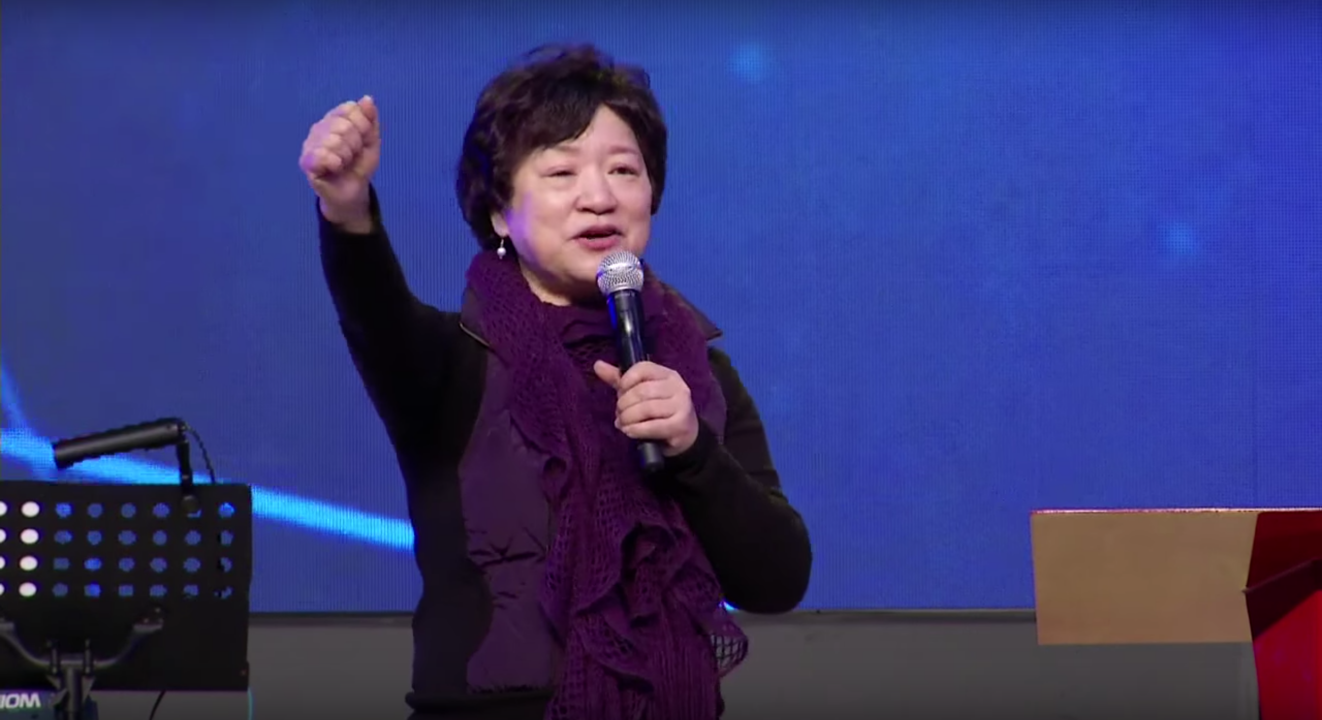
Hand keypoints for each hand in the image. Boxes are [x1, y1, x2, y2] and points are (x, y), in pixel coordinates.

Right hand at [298, 96, 380, 227]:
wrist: (352, 191)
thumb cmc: (358, 165)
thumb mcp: (371, 142)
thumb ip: (370, 120)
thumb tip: (367, 98)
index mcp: (335, 120)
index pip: (349, 109)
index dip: (362, 125)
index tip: (363, 140)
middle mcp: (319, 128)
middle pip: (343, 125)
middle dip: (356, 144)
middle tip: (352, 156)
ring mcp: (310, 143)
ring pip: (334, 140)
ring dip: (346, 156)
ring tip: (343, 163)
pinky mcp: (306, 161)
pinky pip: (323, 155)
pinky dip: (335, 163)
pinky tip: (334, 168)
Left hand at [593, 360, 698, 456]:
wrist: (684, 434)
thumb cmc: (658, 410)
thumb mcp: (639, 392)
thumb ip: (619, 380)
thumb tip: (598, 365)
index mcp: (667, 374)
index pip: (643, 368)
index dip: (626, 379)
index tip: (620, 392)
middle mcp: (678, 387)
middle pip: (642, 390)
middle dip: (624, 404)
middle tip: (619, 414)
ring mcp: (681, 405)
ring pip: (647, 409)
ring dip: (628, 418)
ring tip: (623, 424)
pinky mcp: (681, 425)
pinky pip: (653, 426)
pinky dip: (636, 430)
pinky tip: (630, 432)